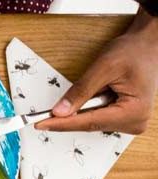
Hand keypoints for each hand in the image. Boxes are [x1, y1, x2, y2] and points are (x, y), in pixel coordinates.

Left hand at [38, 13, 157, 134]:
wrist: (148, 45)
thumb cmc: (133, 52)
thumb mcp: (104, 67)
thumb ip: (81, 90)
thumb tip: (59, 112)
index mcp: (134, 111)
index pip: (89, 122)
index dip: (62, 124)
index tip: (40, 124)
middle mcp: (135, 121)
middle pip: (90, 124)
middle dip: (68, 117)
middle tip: (44, 113)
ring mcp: (131, 121)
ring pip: (92, 122)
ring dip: (81, 110)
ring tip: (92, 89)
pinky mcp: (125, 118)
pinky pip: (98, 117)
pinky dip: (88, 109)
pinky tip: (92, 96)